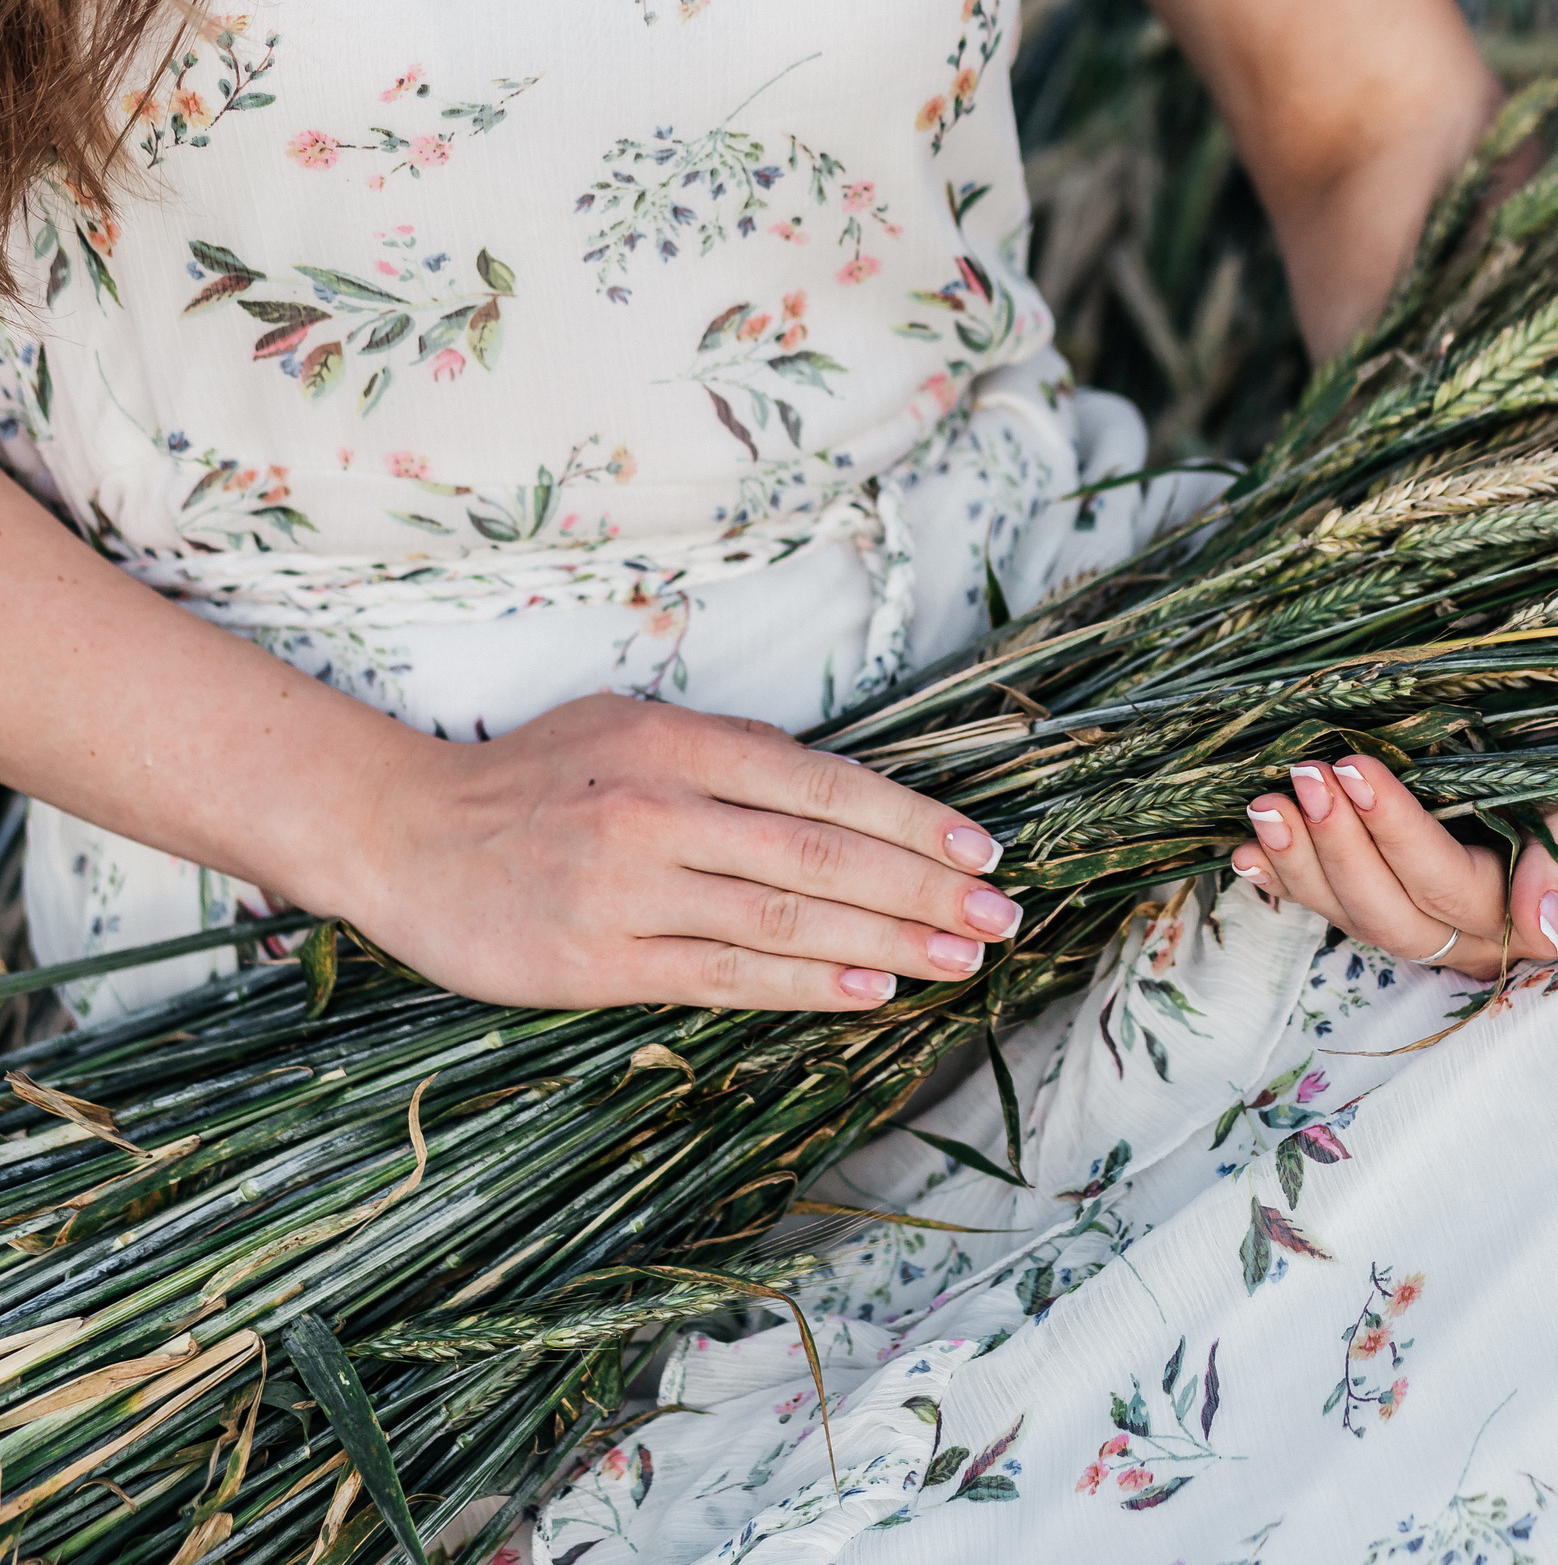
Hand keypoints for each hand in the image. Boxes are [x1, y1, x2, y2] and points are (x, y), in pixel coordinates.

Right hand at [338, 695, 1020, 1010]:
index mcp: (676, 742)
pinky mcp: (601, 961)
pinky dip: (807, 984)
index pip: (825, 784)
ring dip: (887, 943)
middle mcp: (659, 810)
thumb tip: (843, 790)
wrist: (399, 833)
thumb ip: (728, 753)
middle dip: (925, 891)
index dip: (914, 822)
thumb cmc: (531, 778)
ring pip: (786, 918)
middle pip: (822, 854)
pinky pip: (727, 974)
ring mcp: (630, 889)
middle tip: (1001, 917)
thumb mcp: (627, 726)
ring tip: (961, 959)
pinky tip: (870, 990)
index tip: (982, 853)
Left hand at [1226, 755, 1557, 979]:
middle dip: (1338, 845)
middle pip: (1388, 914)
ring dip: (1301, 862)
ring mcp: (1420, 931)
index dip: (1396, 833)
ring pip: (1351, 918)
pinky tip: (1247, 849)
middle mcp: (1464, 941)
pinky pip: (1327, 908)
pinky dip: (1284, 878)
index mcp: (1518, 919)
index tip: (1356, 770)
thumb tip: (1544, 928)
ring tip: (1267, 804)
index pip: (1446, 884)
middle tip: (1306, 776)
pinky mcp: (1382, 911)